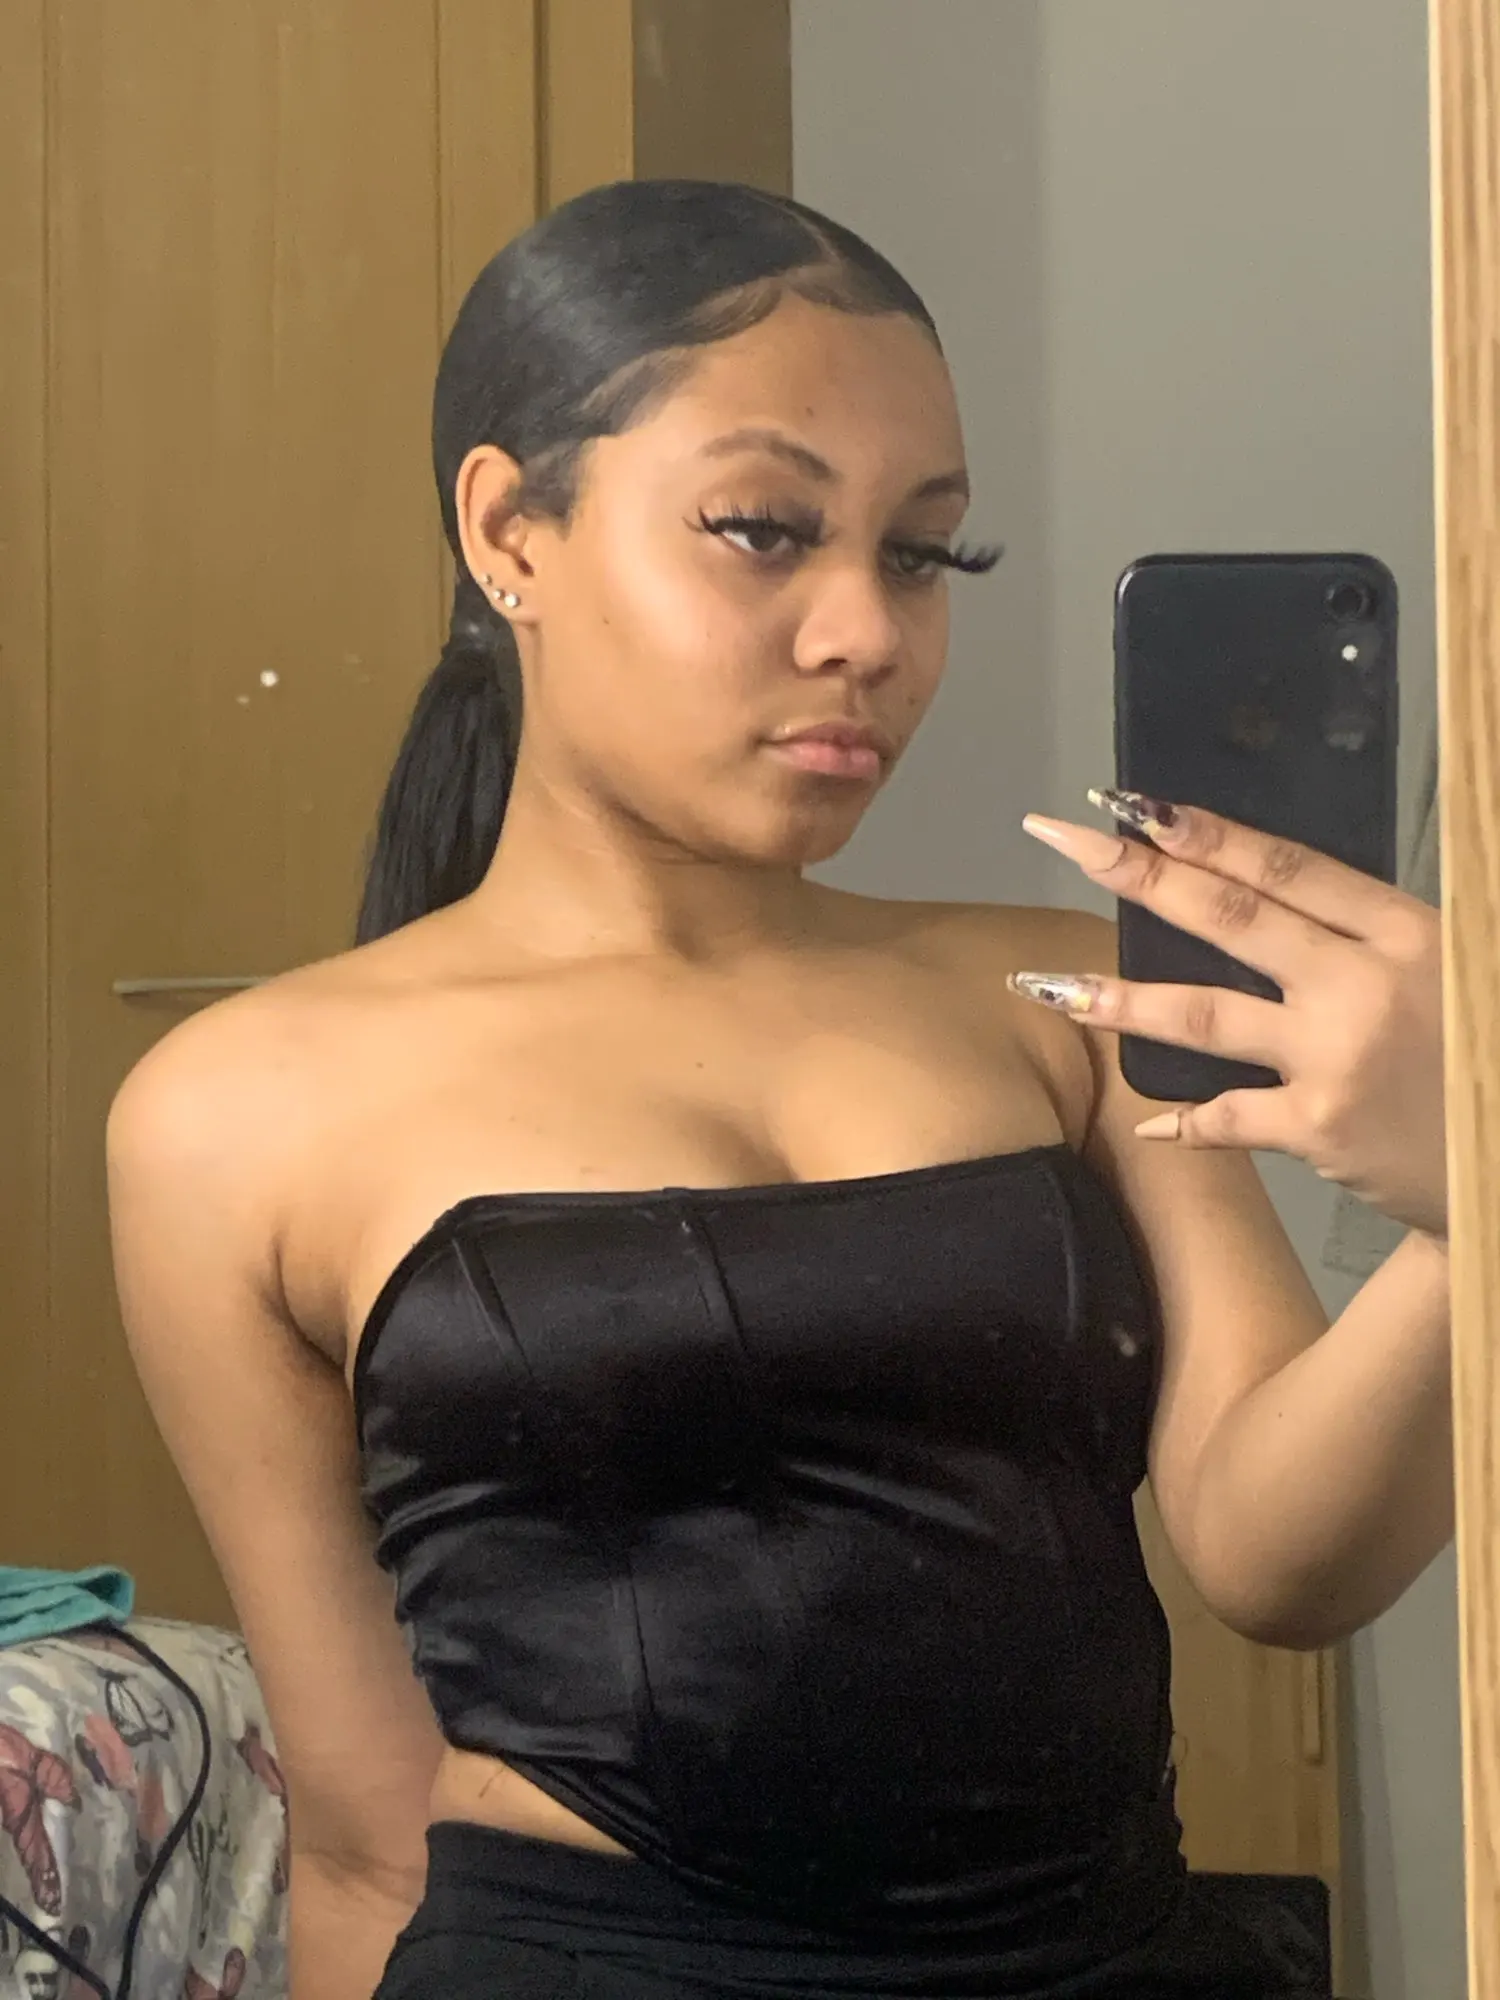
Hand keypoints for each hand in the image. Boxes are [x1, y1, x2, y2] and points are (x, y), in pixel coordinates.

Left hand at [1012, 791, 1446, 1236]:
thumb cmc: (1482, 1050)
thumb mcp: (1451, 965)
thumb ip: (1366, 935)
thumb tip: (1266, 895)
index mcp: (1404, 930)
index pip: (1288, 868)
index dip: (1208, 834)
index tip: (1135, 805)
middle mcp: (1366, 983)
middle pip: (1232, 919)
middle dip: (1140, 875)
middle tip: (1066, 839)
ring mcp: (1338, 1056)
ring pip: (1205, 1017)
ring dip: (1118, 1000)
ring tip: (1045, 987)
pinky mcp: (1323, 1127)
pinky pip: (1228, 1118)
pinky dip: (1184, 1122)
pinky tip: (1148, 1123)